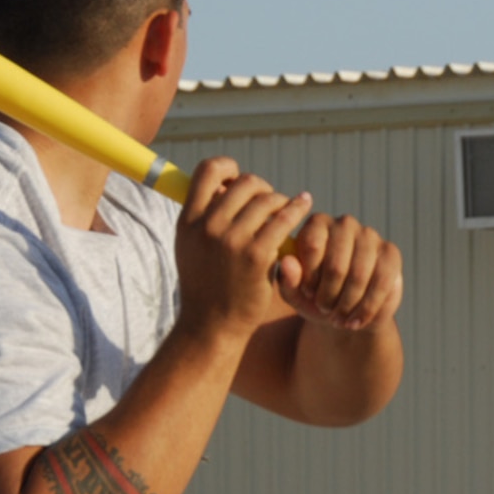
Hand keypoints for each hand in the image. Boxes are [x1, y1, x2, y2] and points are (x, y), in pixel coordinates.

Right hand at [176, 158, 315, 339]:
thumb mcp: (191, 247)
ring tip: (287, 210)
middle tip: (271, 201)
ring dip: (281, 201)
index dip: (229, 168)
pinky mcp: (256, 255)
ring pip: (267, 199)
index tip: (240, 179)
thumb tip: (224, 186)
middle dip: (262, 188)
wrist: (212, 325)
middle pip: (244, 183)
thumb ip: (203, 216)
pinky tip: (304, 206)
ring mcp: (231, 241)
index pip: (208, 170)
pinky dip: (297, 209)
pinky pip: (283, 219)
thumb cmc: (206, 285)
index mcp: (188, 220)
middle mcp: (207, 226)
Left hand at [274, 210, 403, 332]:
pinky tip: (356, 320)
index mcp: (317, 224)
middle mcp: (345, 224)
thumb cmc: (314, 297)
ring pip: (359, 275)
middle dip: (329, 295)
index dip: (309, 277)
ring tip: (338, 318)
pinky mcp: (391, 253)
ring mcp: (371, 236)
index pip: (312, 245)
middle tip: (324, 309)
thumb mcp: (294, 294)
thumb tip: (287, 263)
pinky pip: (381, 283)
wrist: (344, 312)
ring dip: (347, 304)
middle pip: (336, 264)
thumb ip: (286, 280)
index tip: (307, 293)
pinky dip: (367, 308)